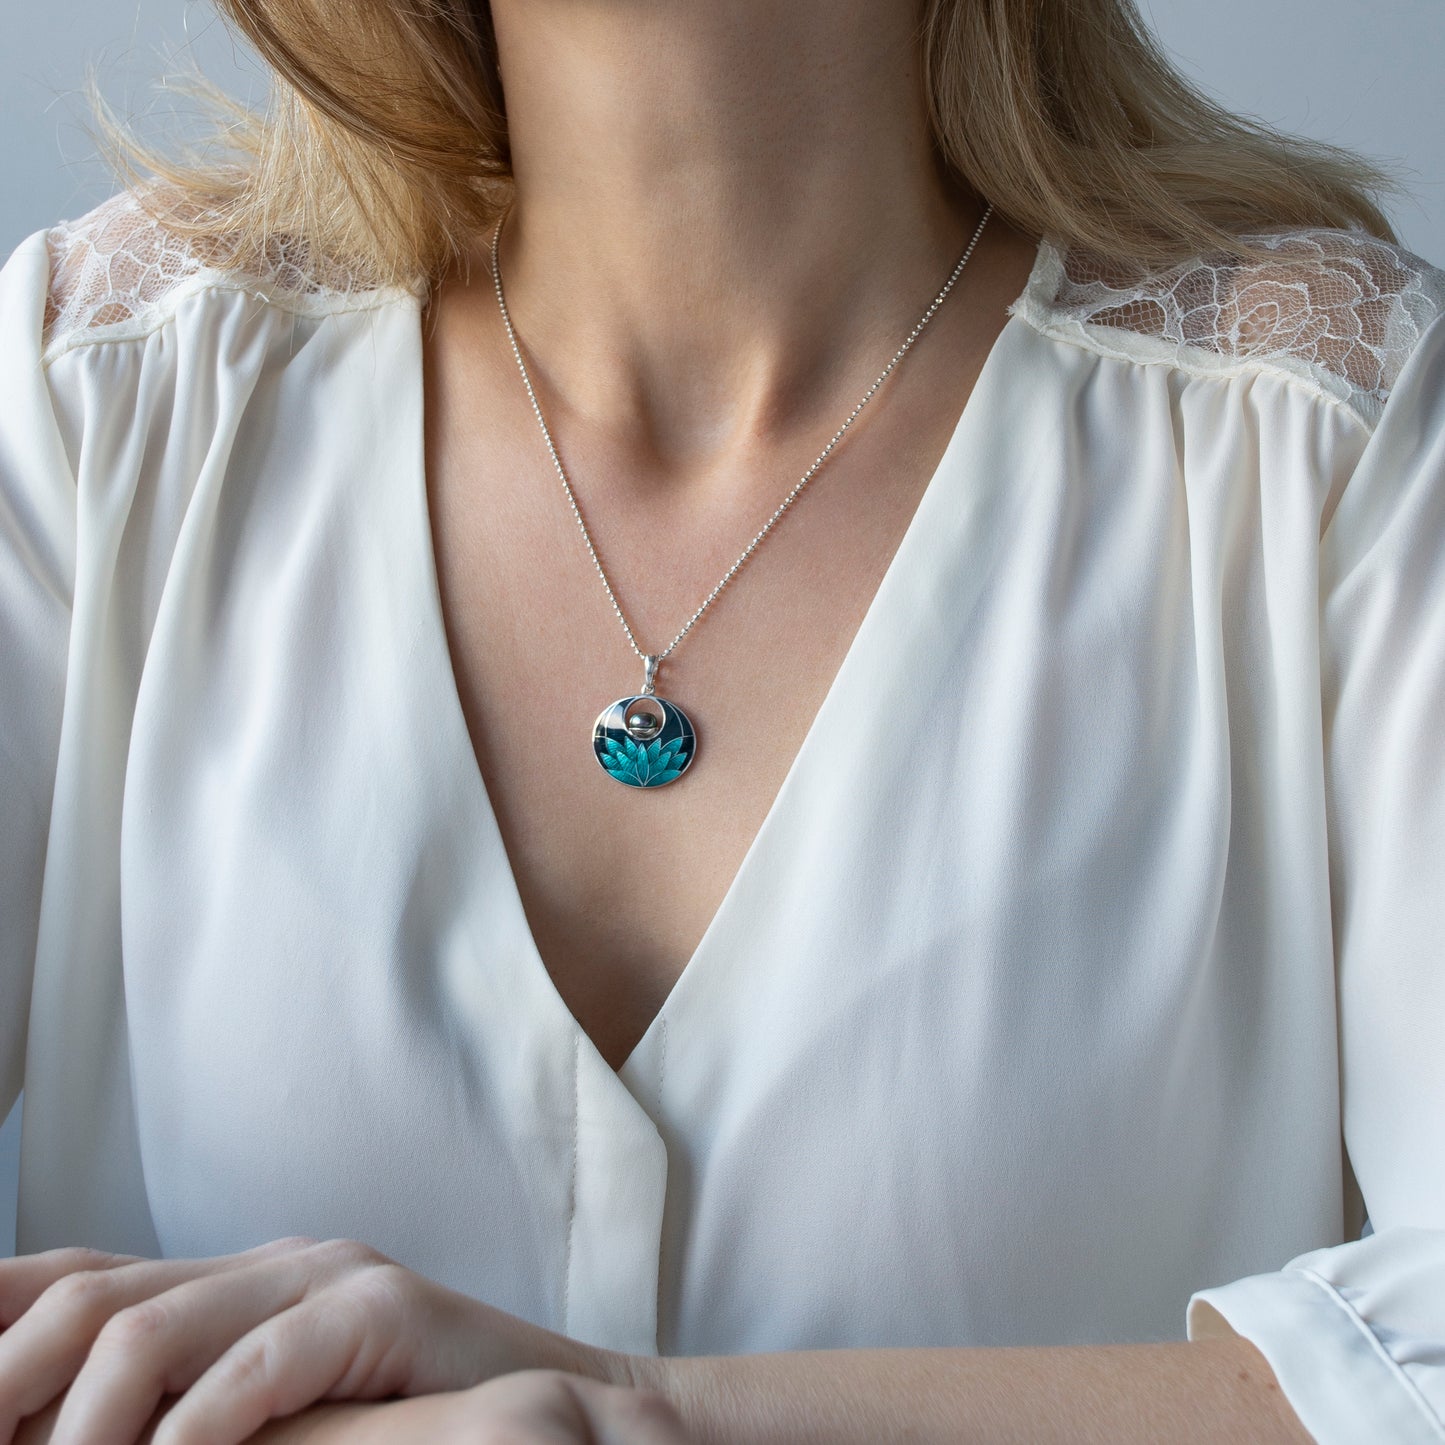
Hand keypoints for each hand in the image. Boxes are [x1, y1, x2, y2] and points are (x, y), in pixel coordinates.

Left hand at [0, 1239, 622, 1444]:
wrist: (553, 1405)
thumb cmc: (397, 1426)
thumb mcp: (269, 1413)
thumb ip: (180, 1409)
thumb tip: (62, 1434)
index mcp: (223, 1284)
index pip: (71, 1279)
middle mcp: (262, 1264)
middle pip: (90, 1301)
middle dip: (2, 1381)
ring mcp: (324, 1276)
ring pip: (155, 1327)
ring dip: (80, 1428)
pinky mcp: (383, 1306)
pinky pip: (268, 1360)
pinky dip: (200, 1426)